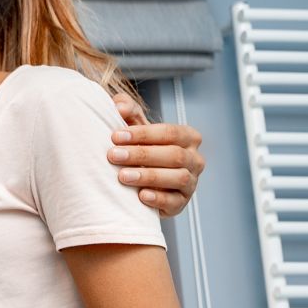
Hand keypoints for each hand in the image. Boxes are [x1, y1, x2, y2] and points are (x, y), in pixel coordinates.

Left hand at [108, 101, 204, 217]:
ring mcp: (191, 182)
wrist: (141, 181)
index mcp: (187, 137)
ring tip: (122, 176)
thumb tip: (119, 104)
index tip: (115, 136)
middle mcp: (194, 159)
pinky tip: (141, 196)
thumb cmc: (140, 149)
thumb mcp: (136, 129)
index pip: (170, 132)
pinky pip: (175, 202)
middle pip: (174, 155)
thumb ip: (128, 112)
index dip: (143, 133)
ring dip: (148, 176)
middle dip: (141, 154)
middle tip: (112, 155)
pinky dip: (158, 199)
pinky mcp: (182, 203)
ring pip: (178, 177)